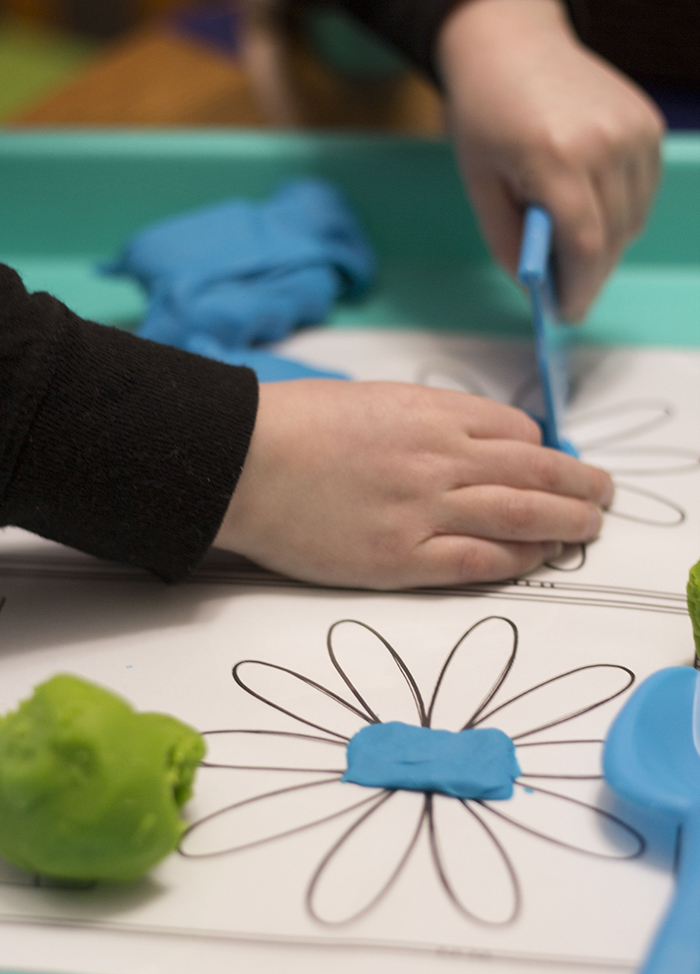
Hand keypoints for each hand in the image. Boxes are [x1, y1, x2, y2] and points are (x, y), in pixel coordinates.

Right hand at [214, 380, 612, 588]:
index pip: (515, 432)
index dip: (541, 451)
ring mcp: (424, 509)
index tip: (547, 465)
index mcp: (431, 412)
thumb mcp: (369, 400)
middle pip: (536, 472)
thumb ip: (422, 420)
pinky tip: (537, 557)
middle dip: (579, 484)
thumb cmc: (294, 425)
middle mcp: (440, 458)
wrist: (241, 461)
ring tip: (590, 529)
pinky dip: (517, 557)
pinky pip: (479, 559)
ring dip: (567, 522)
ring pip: (521, 515)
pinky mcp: (400, 557)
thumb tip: (461, 441)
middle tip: (602, 495)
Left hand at [437, 0, 664, 320]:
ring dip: (606, 246)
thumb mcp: (478, 185)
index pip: (584, 245)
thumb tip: (537, 289)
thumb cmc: (485, 113)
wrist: (512, 44)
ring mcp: (633, 130)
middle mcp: (605, 141)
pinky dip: (622, 214)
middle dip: (589, 276)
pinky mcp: (647, 124)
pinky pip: (643, 193)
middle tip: (568, 294)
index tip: (567, 313)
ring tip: (571, 247)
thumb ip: (507, 243)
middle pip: (613, 238)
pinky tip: (591, 211)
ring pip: (633, 220)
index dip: (578, 289)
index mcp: (556, 156)